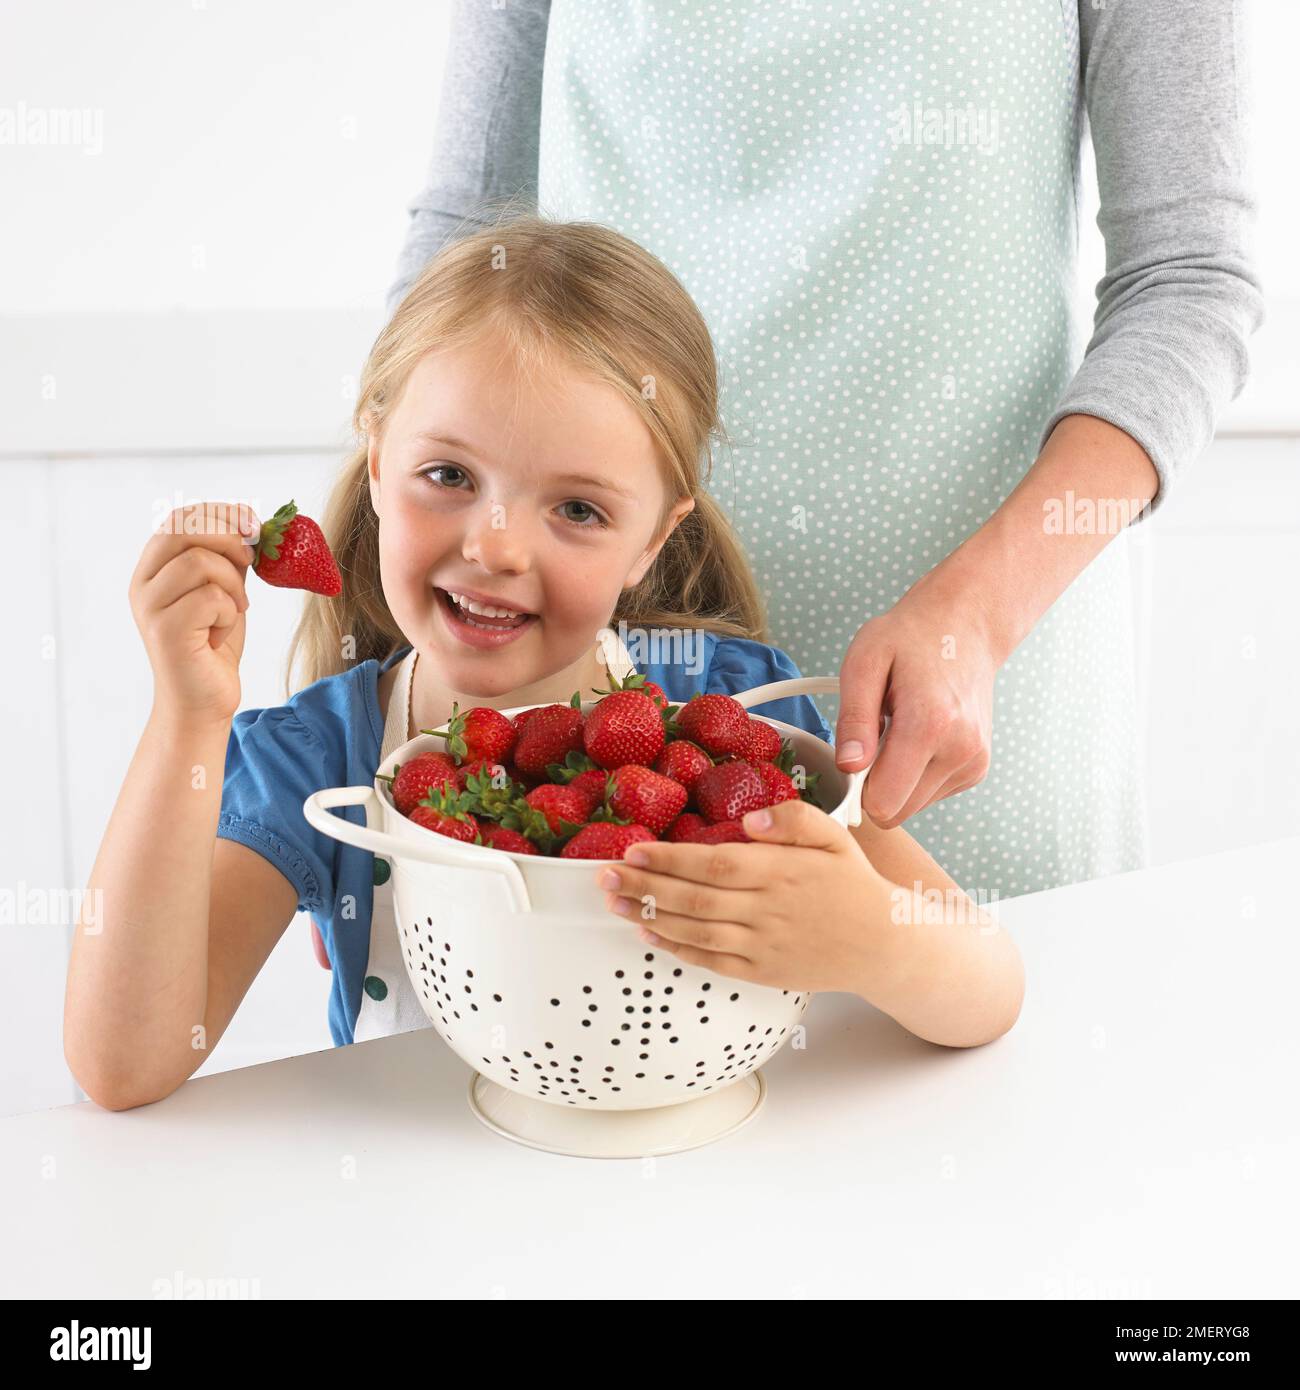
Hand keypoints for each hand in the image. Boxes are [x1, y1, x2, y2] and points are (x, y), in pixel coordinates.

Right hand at [129, 501, 258, 728]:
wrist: (203, 701)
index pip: (178, 520)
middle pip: (183, 530)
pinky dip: (229, 612)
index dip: (218, 513)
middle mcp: (143, 584)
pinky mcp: (165, 631)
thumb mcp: (224, 592)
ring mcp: (150, 607)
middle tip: (251, 559)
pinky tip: (221, 633)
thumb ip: (228, 560)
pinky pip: (210, 598)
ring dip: (232, 583)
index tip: (252, 522)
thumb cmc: (213, 646)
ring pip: (200, 562)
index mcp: (152, 570)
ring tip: (234, 609)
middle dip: (228, 536)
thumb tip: (251, 524)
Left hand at [594, 799, 889, 994]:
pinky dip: (676, 948)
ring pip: (694, 929)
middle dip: (644, 884)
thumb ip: (793, 819)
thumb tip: (750, 819)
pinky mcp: (761, 971)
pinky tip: (648, 932)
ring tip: (613, 900)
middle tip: (602, 874)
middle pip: (693, 897)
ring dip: (648, 914)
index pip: (714, 863)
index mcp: (781, 870)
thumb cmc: (853, 884)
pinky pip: (710, 960)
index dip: (669, 858)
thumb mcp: (834, 836)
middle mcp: (767, 908)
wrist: (883, 944)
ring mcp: (763, 943)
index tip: (633, 848)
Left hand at [833, 581, 997, 828]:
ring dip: (894, 779)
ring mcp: (974, 762)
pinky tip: (917, 737)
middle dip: (874, 785)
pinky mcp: (977, 768)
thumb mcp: (865, 662)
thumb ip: (854, 718)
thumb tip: (847, 766)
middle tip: (871, 740)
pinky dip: (914, 774)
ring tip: (897, 731)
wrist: (966, 626)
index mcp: (931, 724)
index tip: (850, 759)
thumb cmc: (910, 637)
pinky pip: (929, 794)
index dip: (855, 788)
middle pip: (896, 811)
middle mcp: (961, 750)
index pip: (883, 803)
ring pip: (912, 807)